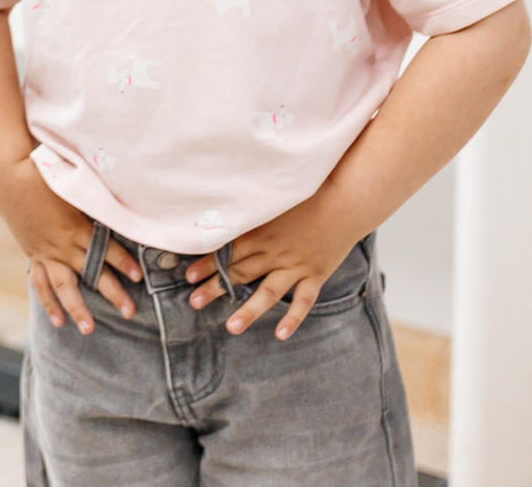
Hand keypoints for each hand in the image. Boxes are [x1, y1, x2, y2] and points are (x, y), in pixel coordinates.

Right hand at [0, 156, 140, 334]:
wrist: (5, 178)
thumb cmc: (40, 174)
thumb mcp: (71, 183)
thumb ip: (93, 196)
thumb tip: (118, 196)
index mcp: (75, 226)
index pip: (106, 248)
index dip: (123, 261)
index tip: (139, 275)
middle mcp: (62, 245)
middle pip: (92, 273)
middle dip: (113, 293)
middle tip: (130, 312)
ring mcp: (46, 252)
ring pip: (64, 286)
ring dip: (77, 308)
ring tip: (89, 329)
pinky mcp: (34, 255)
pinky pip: (41, 283)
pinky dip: (48, 302)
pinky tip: (58, 319)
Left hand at [183, 196, 358, 340]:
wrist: (344, 201)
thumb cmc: (306, 196)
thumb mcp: (272, 200)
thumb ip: (250, 211)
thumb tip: (222, 213)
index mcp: (260, 232)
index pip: (227, 251)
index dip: (206, 264)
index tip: (187, 277)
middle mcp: (275, 251)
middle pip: (240, 272)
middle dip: (215, 287)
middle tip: (194, 302)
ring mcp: (296, 265)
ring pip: (268, 291)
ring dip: (249, 310)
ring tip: (231, 327)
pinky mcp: (316, 274)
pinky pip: (303, 300)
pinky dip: (293, 318)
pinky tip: (280, 335)